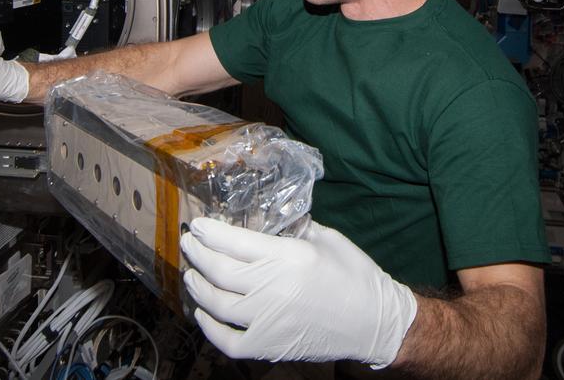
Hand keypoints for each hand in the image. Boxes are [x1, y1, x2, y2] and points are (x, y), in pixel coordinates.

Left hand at [180, 217, 416, 366]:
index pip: (234, 241)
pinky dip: (209, 328)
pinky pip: (227, 341)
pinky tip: (203, 313)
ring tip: (191, 274)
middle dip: (197, 254)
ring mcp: (267, 321)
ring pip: (216, 304)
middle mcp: (272, 288)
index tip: (197, 225)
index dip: (210, 232)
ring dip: (198, 286)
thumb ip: (293, 227)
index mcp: (289, 257)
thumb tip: (266, 217)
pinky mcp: (268, 347)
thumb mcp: (326, 238)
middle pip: (219, 270)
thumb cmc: (355, 274)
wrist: (374, 323)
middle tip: (189, 243)